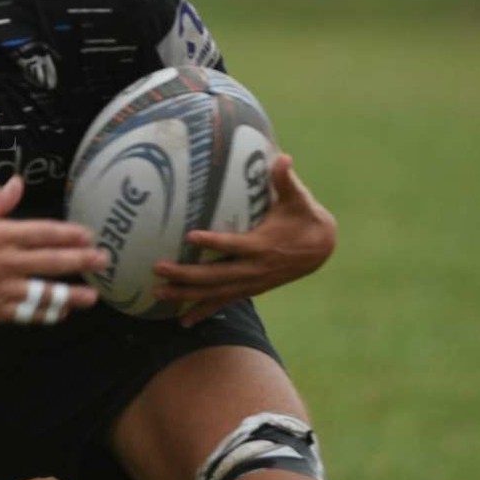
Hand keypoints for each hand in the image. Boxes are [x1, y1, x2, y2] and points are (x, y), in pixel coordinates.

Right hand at [0, 177, 107, 325]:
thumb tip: (18, 183)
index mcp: (1, 235)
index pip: (45, 233)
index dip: (70, 235)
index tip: (89, 236)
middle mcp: (6, 261)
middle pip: (52, 262)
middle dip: (81, 261)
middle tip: (103, 261)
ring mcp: (1, 288)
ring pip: (44, 292)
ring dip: (71, 294)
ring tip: (92, 296)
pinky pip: (25, 313)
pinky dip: (44, 313)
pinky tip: (59, 313)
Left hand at [151, 154, 336, 326]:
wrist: (321, 248)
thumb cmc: (304, 217)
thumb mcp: (299, 198)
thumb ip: (286, 180)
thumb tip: (283, 157)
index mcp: (262, 245)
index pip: (234, 245)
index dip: (214, 242)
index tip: (191, 236)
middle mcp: (254, 269)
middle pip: (216, 275)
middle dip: (186, 274)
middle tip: (158, 268)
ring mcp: (251, 282)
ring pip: (215, 293)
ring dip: (186, 295)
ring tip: (157, 294)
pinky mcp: (250, 289)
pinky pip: (223, 302)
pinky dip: (203, 312)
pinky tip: (183, 322)